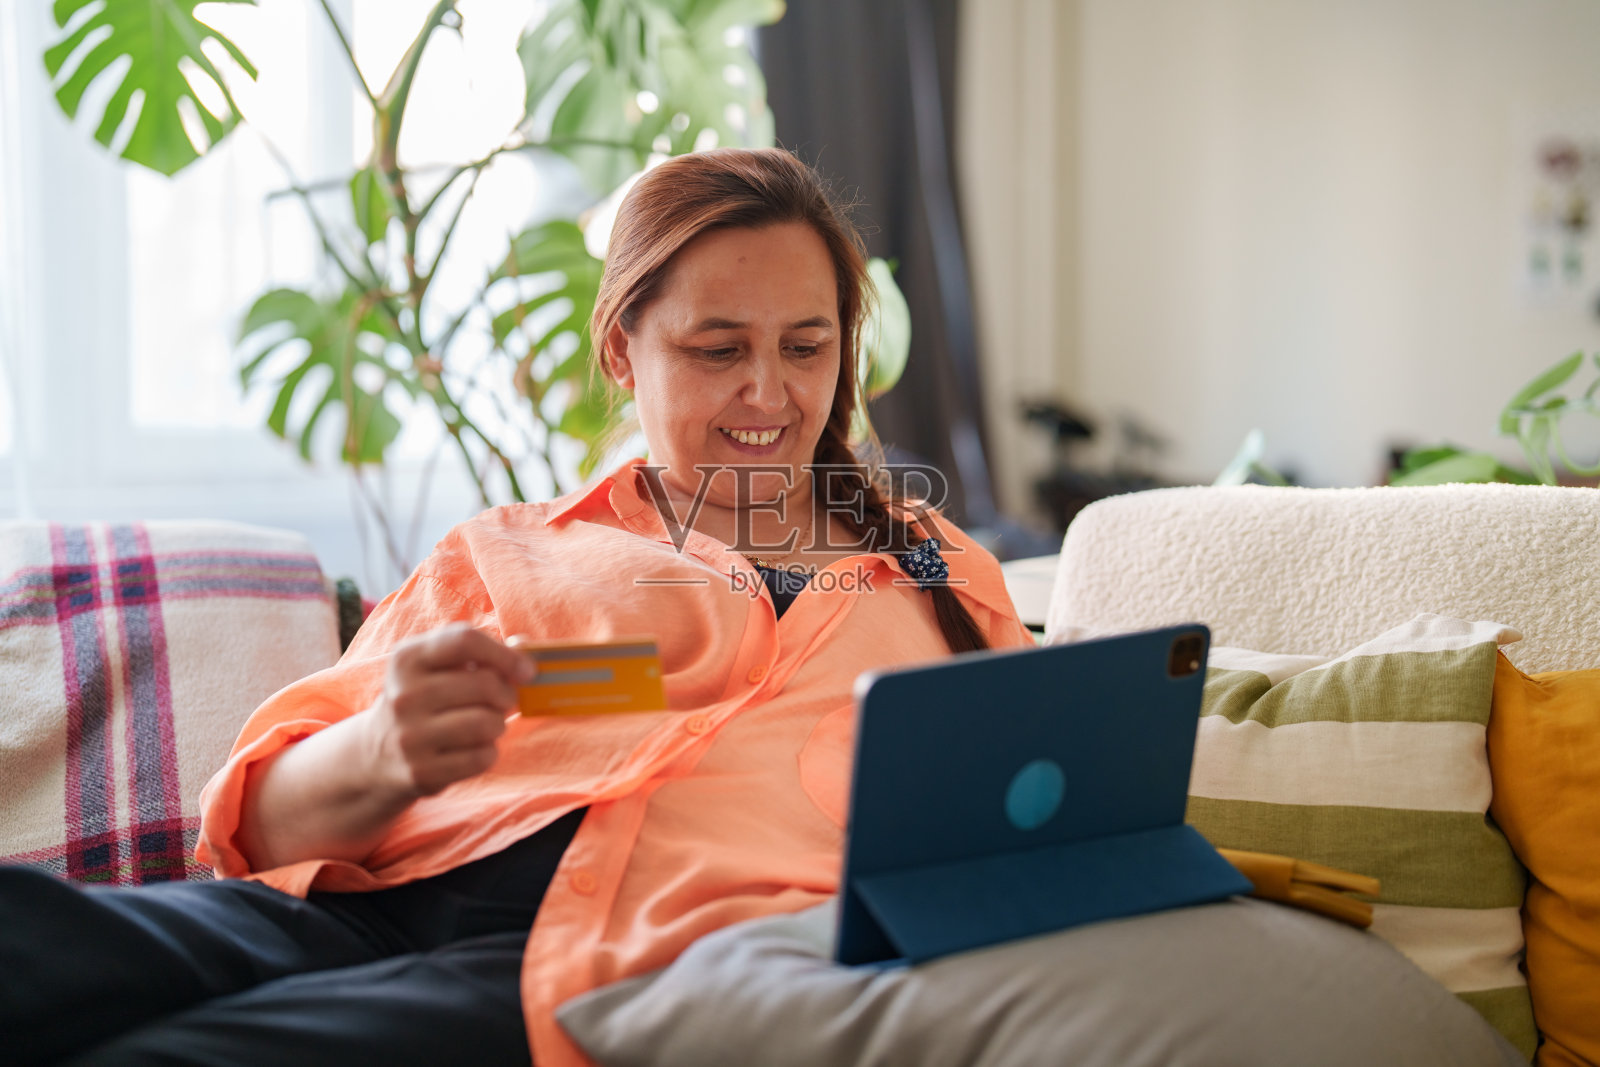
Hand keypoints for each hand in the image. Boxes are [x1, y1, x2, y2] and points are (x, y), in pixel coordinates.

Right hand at [364, 624, 535, 798]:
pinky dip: (489, 752)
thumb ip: (479, 652)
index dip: (505, 654)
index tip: (526, 671)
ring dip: (499, 724)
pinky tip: (474, 748)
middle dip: (506, 693)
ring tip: (487, 724)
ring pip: (487, 723)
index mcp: (406, 659)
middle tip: (503, 701)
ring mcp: (410, 737)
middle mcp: (403, 696)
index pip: (465, 641)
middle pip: (484, 684)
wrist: (377, 752)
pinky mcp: (421, 772)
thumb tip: (524, 648)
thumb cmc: (423, 699)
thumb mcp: (436, 666)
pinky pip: (482, 757)